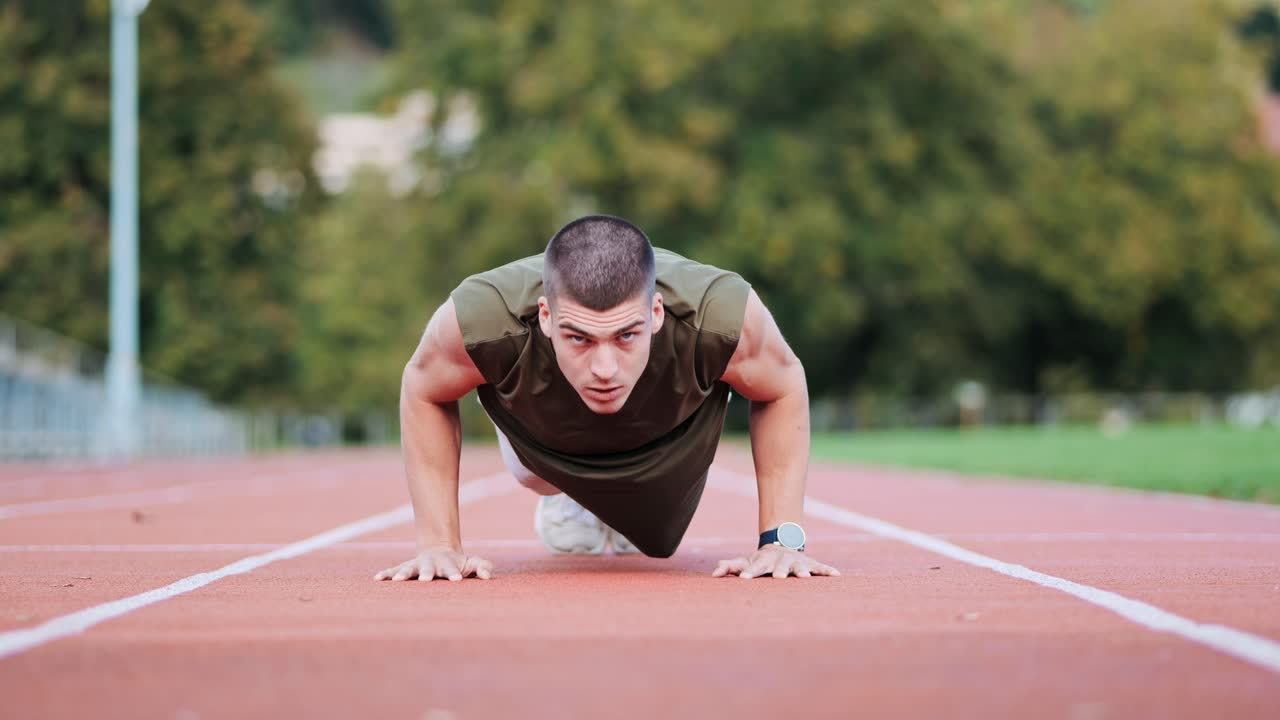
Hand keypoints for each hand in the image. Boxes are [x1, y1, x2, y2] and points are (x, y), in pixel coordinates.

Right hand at [374, 547, 492, 581]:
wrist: (440, 550)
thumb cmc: (459, 563)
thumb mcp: (473, 563)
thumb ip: (482, 567)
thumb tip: (487, 576)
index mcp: (447, 563)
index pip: (451, 568)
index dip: (453, 573)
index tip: (457, 580)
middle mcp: (430, 563)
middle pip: (428, 567)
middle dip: (426, 573)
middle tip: (425, 580)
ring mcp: (417, 565)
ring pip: (409, 568)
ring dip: (403, 574)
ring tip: (397, 580)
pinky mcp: (405, 568)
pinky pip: (394, 570)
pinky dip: (386, 573)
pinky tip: (377, 578)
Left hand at [712, 544, 839, 578]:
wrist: (781, 544)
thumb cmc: (759, 560)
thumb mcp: (744, 561)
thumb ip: (730, 566)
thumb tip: (714, 574)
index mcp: (764, 561)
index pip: (755, 567)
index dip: (749, 572)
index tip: (743, 578)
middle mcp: (781, 560)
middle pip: (779, 566)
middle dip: (778, 571)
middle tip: (778, 578)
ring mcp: (796, 561)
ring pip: (799, 566)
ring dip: (802, 571)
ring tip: (804, 577)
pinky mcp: (810, 563)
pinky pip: (820, 567)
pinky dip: (827, 570)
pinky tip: (836, 575)